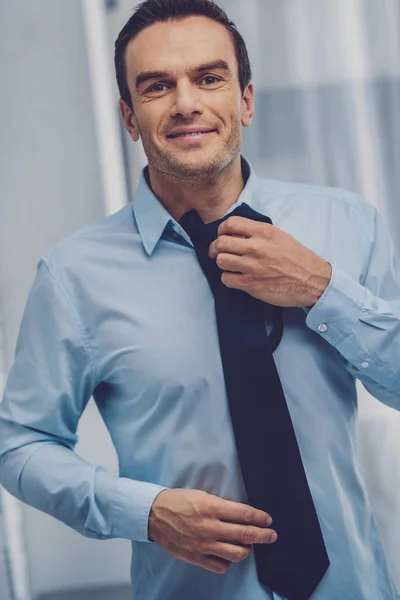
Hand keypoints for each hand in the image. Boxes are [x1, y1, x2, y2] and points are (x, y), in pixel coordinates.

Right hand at [148, 488, 276, 573]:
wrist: (154, 514)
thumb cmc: (179, 501)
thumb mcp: (202, 495)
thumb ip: (222, 507)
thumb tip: (242, 515)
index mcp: (211, 507)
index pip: (244, 514)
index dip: (260, 518)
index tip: (268, 520)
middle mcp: (209, 527)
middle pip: (245, 534)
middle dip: (263, 535)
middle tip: (271, 535)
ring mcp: (203, 545)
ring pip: (236, 554)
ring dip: (247, 549)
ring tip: (248, 545)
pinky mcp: (196, 557)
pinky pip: (221, 566)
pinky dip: (228, 561)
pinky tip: (228, 553)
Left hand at [208, 216, 331, 307]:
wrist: (312, 281)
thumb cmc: (297, 259)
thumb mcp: (280, 236)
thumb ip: (258, 233)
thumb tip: (236, 233)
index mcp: (264, 232)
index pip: (230, 224)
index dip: (221, 230)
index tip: (222, 236)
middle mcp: (257, 248)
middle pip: (221, 243)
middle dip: (216, 248)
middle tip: (217, 252)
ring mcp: (253, 267)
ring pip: (221, 261)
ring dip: (223, 263)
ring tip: (230, 265)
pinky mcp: (251, 284)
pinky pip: (227, 279)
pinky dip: (228, 278)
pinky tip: (236, 278)